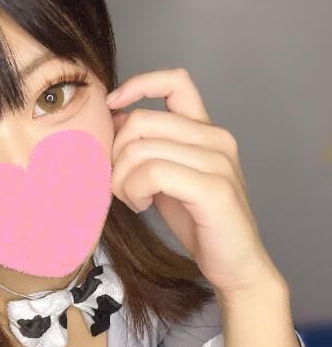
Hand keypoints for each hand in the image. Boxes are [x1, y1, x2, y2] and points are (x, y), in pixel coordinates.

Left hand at [107, 68, 284, 297]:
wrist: (235, 266)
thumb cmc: (200, 224)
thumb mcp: (168, 178)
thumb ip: (149, 148)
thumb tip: (112, 122)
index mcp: (207, 130)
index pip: (175, 81)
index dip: (137, 85)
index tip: (111, 108)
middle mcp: (216, 138)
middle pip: (141, 121)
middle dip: (115, 154)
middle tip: (120, 185)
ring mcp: (218, 161)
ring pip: (140, 149)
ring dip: (121, 179)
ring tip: (132, 200)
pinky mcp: (213, 188)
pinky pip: (152, 173)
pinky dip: (134, 190)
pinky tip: (142, 206)